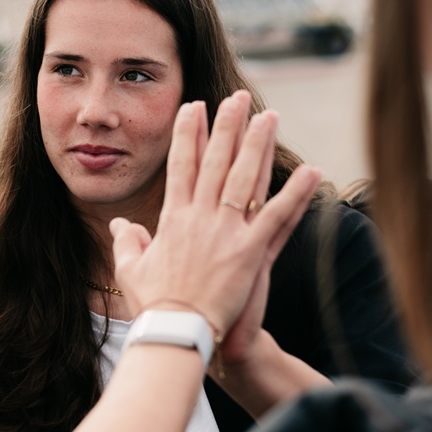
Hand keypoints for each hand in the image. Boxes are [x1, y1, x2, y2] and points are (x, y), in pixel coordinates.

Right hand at [110, 93, 320, 337]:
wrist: (177, 333)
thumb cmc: (153, 305)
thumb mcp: (130, 270)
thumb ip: (126, 241)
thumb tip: (119, 224)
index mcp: (173, 218)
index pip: (182, 165)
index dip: (190, 134)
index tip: (195, 108)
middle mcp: (200, 217)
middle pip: (216, 162)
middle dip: (227, 126)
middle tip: (238, 98)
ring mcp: (227, 233)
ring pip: (245, 178)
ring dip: (258, 145)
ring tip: (269, 116)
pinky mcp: (251, 253)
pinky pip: (278, 217)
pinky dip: (296, 193)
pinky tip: (312, 170)